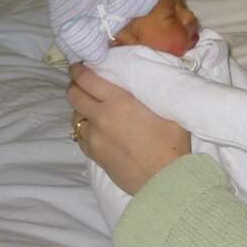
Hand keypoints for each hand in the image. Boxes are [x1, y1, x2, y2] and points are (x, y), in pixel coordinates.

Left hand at [67, 63, 190, 194]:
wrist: (165, 180)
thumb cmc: (172, 144)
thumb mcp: (167, 110)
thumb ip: (149, 95)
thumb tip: (146, 82)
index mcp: (119, 101)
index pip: (87, 79)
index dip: (79, 70)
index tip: (79, 66)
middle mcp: (100, 117)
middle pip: (74, 95)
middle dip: (75, 86)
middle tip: (83, 84)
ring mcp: (94, 138)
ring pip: (75, 117)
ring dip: (80, 110)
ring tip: (91, 109)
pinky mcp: (94, 155)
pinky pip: (80, 137)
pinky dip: (85, 130)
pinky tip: (96, 131)